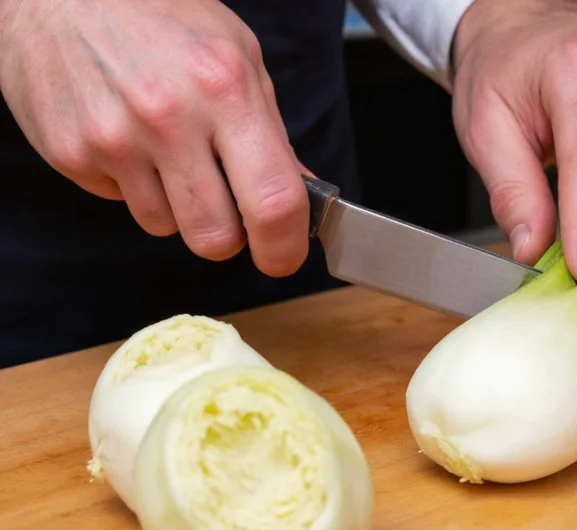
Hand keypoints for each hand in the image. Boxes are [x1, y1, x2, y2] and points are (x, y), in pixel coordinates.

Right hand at [0, 0, 309, 276]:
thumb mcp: (238, 56)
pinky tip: (129, 139)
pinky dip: (133, 185)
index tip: (284, 256)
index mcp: (225, 90)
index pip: (273, 201)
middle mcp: (168, 118)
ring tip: (168, 150)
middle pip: (215, 238)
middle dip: (229, 236)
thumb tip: (303, 193)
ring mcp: (113, 139)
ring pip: (166, 228)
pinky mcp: (71, 153)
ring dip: (177, 207)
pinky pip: (121, 204)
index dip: (285, 247)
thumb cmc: (159, 14)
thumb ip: (272, 132)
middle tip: (227, 207)